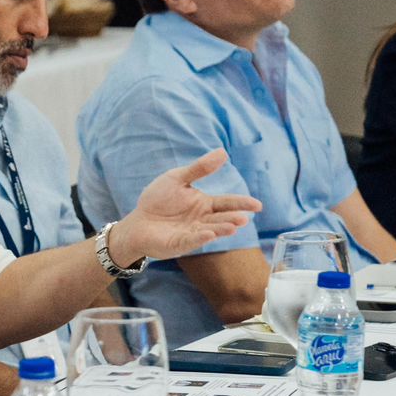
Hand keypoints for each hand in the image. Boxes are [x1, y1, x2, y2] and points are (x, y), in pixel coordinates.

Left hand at [109, 149, 261, 265]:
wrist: (138, 220)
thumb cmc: (158, 199)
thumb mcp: (178, 178)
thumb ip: (200, 168)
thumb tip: (223, 152)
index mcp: (205, 204)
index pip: (226, 203)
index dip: (241, 204)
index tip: (257, 205)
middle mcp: (203, 220)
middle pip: (222, 218)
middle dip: (233, 218)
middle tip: (244, 218)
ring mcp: (192, 233)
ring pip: (211, 231)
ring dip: (221, 228)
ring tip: (234, 226)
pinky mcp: (179, 243)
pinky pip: (192, 240)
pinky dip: (201, 237)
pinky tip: (210, 234)